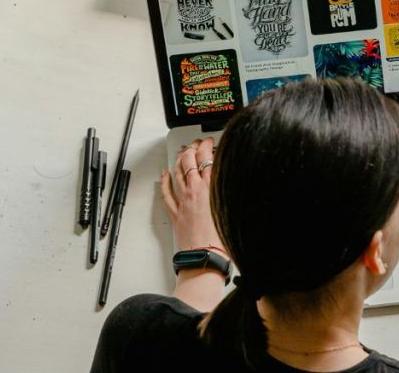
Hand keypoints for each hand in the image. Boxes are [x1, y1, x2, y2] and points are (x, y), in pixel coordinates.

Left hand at [160, 138, 224, 254]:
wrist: (207, 256)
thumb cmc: (223, 237)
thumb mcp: (234, 206)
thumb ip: (232, 188)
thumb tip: (233, 177)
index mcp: (212, 186)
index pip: (207, 157)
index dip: (207, 145)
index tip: (209, 141)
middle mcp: (195, 190)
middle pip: (190, 161)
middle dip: (192, 148)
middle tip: (195, 144)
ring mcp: (183, 201)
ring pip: (177, 173)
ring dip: (179, 160)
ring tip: (181, 152)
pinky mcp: (176, 213)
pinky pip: (167, 193)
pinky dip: (165, 181)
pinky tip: (164, 175)